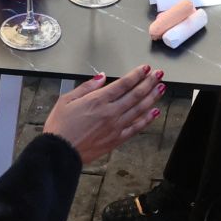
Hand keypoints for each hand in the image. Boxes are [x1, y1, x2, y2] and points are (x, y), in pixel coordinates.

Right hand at [42, 64, 164, 164]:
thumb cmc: (60, 127)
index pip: (123, 84)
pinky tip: (154, 113)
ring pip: (139, 109)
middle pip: (135, 94)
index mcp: (98, 100)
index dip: (136, 75)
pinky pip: (136, 127)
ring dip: (152, 97)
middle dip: (149, 83)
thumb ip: (86, 87)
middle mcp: (110, 112)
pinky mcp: (116, 139)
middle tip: (159, 75)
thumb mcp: (66, 99)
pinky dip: (147, 119)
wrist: (60, 152)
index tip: (145, 68)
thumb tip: (101, 77)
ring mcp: (115, 127)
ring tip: (161, 88)